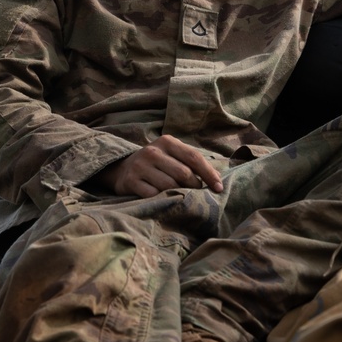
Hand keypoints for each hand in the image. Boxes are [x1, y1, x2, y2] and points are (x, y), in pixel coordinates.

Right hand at [93, 135, 223, 197]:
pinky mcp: (130, 181)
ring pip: (169, 186)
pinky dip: (162, 199)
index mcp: (167, 142)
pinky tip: (163, 199)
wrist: (122, 169)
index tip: (219, 188)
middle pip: (183, 173)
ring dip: (178, 194)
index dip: (209, 174)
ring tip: (180, 196)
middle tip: (195, 193)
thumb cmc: (157, 164)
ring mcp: (140, 166)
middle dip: (194, 186)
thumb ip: (193, 163)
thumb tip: (217, 181)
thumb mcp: (173, 155)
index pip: (194, 158)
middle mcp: (153, 151)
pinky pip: (153, 195)